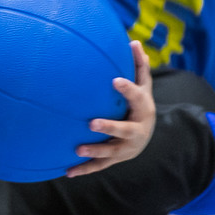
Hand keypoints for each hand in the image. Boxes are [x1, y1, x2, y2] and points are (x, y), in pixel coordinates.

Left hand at [67, 40, 154, 176]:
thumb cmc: (139, 104)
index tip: (114, 80)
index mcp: (142, 109)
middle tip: (91, 123)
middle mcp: (136, 130)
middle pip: (124, 130)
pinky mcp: (115, 158)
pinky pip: (100, 165)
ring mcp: (126, 146)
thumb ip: (139, 66)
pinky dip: (85, 169)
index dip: (127, 89)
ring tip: (77, 148)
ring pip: (111, 151)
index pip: (137, 96)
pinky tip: (68, 172)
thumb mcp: (143, 85)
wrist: (145, 136)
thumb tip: (134, 42)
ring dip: (95, 150)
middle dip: (109, 128)